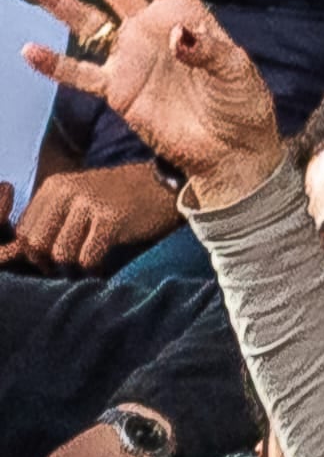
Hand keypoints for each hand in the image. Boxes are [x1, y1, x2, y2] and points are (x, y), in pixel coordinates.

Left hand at [0, 164, 177, 272]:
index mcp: (55, 186)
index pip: (25, 228)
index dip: (35, 253)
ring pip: (61, 253)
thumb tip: (37, 250)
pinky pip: (88, 258)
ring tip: (89, 268)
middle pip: (37, 243)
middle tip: (70, 270)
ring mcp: (88, 205)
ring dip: (74, 268)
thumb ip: (59, 215)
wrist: (166, 186)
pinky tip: (104, 268)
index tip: (53, 263)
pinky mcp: (110, 221)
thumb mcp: (83, 197)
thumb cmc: (127, 197)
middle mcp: (66, 192)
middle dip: (50, 263)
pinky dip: (94, 270)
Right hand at [19, 0, 278, 208]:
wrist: (233, 153)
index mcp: (184, 16)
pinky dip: (57, 65)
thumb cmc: (242, 106)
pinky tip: (32, 51)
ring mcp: (132, 59)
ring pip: (90, 22)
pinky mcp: (120, 91)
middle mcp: (151, 30)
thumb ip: (209, 50)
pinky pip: (82, 74)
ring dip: (63, 2)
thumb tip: (176, 36)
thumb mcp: (238, 73)